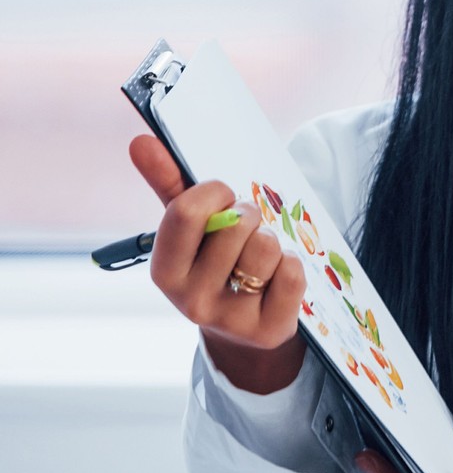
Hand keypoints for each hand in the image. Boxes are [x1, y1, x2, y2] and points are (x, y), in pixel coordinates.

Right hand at [130, 135, 306, 393]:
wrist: (246, 326)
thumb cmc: (215, 260)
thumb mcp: (191, 228)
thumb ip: (169, 184)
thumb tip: (141, 141)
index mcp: (164, 271)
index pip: (186, 212)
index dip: (214, 192)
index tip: (224, 195)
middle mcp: (190, 301)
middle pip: (235, 227)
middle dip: (248, 215)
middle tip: (246, 228)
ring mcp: (229, 320)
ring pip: (265, 248)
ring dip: (271, 241)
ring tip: (260, 255)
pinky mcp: (267, 331)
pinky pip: (292, 273)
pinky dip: (292, 265)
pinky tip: (278, 277)